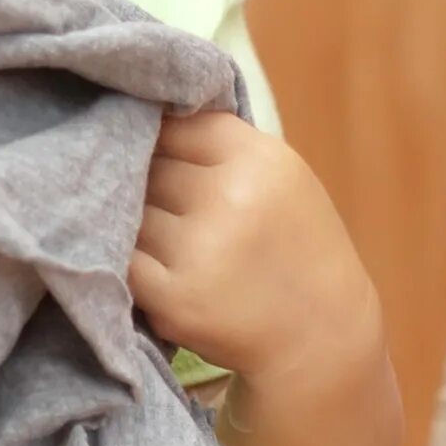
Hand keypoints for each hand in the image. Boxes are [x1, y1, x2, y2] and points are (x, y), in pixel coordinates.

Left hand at [129, 111, 380, 381]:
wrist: (322, 335)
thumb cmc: (294, 245)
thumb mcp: (280, 176)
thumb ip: (220, 144)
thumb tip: (139, 110)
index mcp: (258, 159)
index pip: (175, 124)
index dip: (162, 140)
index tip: (164, 157)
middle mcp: (229, 198)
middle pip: (147, 167)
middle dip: (144, 182)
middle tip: (165, 206)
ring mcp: (199, 249)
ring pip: (130, 212)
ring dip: (133, 223)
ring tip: (166, 240)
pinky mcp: (174, 298)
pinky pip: (123, 261)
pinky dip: (129, 262)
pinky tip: (154, 268)